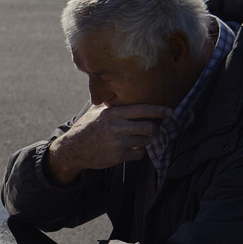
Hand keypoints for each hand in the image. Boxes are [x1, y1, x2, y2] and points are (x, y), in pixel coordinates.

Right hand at [46, 104, 171, 183]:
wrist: (73, 149)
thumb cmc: (85, 128)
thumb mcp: (95, 111)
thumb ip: (108, 101)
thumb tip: (116, 86)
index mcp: (112, 114)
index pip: (142, 110)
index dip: (159, 111)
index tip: (169, 112)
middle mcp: (116, 127)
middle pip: (148, 127)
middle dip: (156, 128)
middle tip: (157, 129)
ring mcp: (117, 143)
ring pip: (145, 141)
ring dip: (146, 140)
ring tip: (141, 138)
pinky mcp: (117, 157)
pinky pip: (138, 154)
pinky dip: (139, 152)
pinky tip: (133, 149)